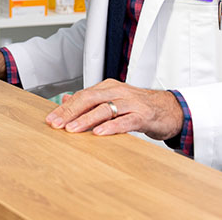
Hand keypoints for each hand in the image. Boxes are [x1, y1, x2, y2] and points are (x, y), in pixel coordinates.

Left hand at [45, 78, 182, 138]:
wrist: (171, 109)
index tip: (51, 119)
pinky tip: (99, 133)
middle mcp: (117, 92)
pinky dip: (111, 127)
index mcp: (108, 87)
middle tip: (56, 124)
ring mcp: (131, 103)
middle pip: (89, 99)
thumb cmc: (139, 106)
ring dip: (86, 119)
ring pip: (104, 109)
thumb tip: (66, 100)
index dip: (65, 108)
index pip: (82, 96)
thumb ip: (90, 101)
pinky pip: (125, 121)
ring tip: (72, 129)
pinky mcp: (143, 115)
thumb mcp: (112, 100)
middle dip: (70, 112)